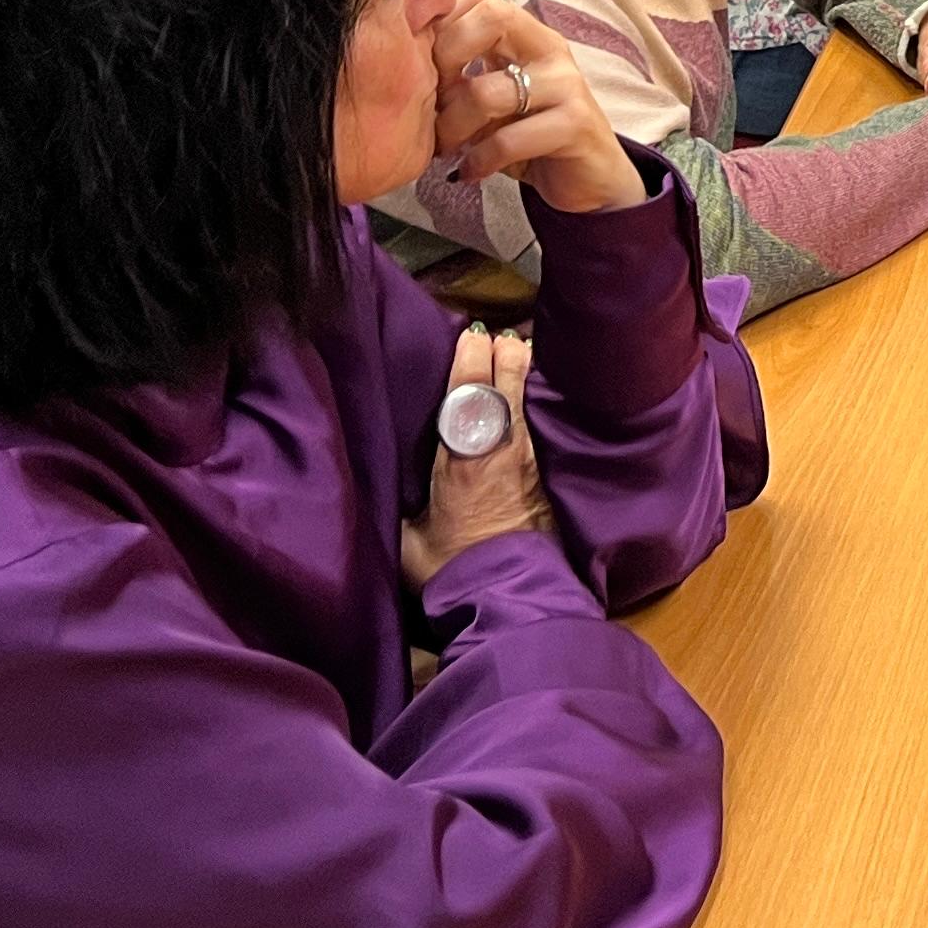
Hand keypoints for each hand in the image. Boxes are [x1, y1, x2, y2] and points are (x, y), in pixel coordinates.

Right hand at [401, 322, 555, 591]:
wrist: (508, 595)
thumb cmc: (452, 570)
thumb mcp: (410, 539)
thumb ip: (401, 506)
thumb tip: (384, 489)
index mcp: (464, 458)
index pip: (470, 395)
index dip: (472, 360)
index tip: (472, 333)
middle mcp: (502, 449)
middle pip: (510, 385)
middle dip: (504, 354)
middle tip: (496, 335)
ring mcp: (528, 458)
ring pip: (528, 399)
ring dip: (521, 372)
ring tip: (514, 349)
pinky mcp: (544, 473)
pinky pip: (536, 422)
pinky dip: (531, 399)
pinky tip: (531, 390)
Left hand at [430, 0, 639, 213]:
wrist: (589, 178)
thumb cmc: (530, 135)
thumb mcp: (491, 99)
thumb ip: (461, 75)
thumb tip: (403, 62)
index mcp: (526, 34)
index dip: (441, 16)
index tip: (421, 58)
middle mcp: (549, 49)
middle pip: (494, 15)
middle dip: (446, 56)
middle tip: (430, 99)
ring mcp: (566, 84)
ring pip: (487, 92)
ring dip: (452, 127)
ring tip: (445, 148)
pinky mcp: (575, 124)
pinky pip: (508, 139)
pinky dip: (479, 160)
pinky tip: (472, 171)